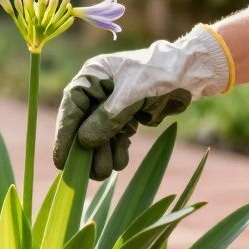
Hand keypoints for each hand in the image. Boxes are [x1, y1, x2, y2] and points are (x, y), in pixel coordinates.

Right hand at [53, 25, 231, 179]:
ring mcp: (110, 105)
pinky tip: (120, 161)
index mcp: (91, 77)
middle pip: (82, 126)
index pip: (71, 110)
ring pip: (98, 136)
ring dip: (102, 155)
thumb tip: (84, 142)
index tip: (61, 161)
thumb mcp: (130, 96)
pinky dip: (117, 151)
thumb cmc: (158, 75)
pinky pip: (114, 138)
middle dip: (87, 151)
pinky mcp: (124, 116)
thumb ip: (106, 119)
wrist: (188, 74)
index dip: (65, 137)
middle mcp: (96, 91)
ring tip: (107, 171)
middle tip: (90, 173)